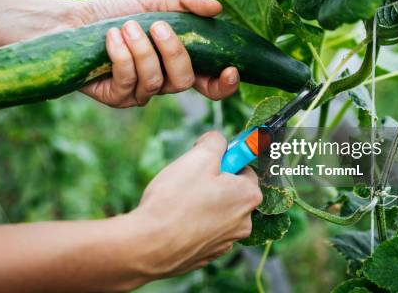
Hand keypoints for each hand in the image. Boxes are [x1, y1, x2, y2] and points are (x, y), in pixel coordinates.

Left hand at [69, 0, 239, 106]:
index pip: (210, 83)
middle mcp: (163, 81)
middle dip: (173, 53)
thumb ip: (184, 3)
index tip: (230, 69)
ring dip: (141, 51)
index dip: (224, 84)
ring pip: (154, 82)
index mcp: (177, 62)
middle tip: (157, 26)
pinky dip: (121, 56)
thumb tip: (216, 8)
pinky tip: (112, 37)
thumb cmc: (115, 13)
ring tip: (126, 26)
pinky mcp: (116, 97)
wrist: (74, 21)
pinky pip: (127, 83)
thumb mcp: (152, 2)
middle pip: (184, 81)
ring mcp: (139, 92)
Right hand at [131, 131, 261, 277]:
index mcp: (248, 196)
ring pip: (216, 212)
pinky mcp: (207, 256)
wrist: (149, 246)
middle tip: (186, 180)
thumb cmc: (176, 200)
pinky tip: (173, 222)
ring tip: (176, 202)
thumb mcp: (199, 157)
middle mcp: (244, 222)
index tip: (204, 161)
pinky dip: (192, 224)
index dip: (223, 161)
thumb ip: (215, 142)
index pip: (244, 168)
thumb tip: (217, 142)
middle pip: (231, 191)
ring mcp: (226, 242)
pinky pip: (203, 231)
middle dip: (212, 183)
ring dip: (201, 204)